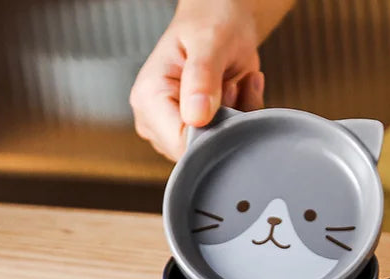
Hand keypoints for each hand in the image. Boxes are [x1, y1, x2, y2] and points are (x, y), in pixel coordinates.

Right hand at [130, 0, 264, 160]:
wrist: (220, 17)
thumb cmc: (211, 21)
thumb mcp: (210, 41)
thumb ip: (203, 77)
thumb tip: (196, 117)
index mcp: (149, 97)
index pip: (180, 144)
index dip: (213, 133)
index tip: (227, 97)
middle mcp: (155, 118)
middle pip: (199, 151)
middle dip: (226, 123)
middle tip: (231, 85)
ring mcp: (172, 128)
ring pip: (215, 149)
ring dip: (236, 119)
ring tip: (231, 84)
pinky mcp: (191, 132)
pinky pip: (224, 143)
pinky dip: (240, 119)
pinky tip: (235, 92)